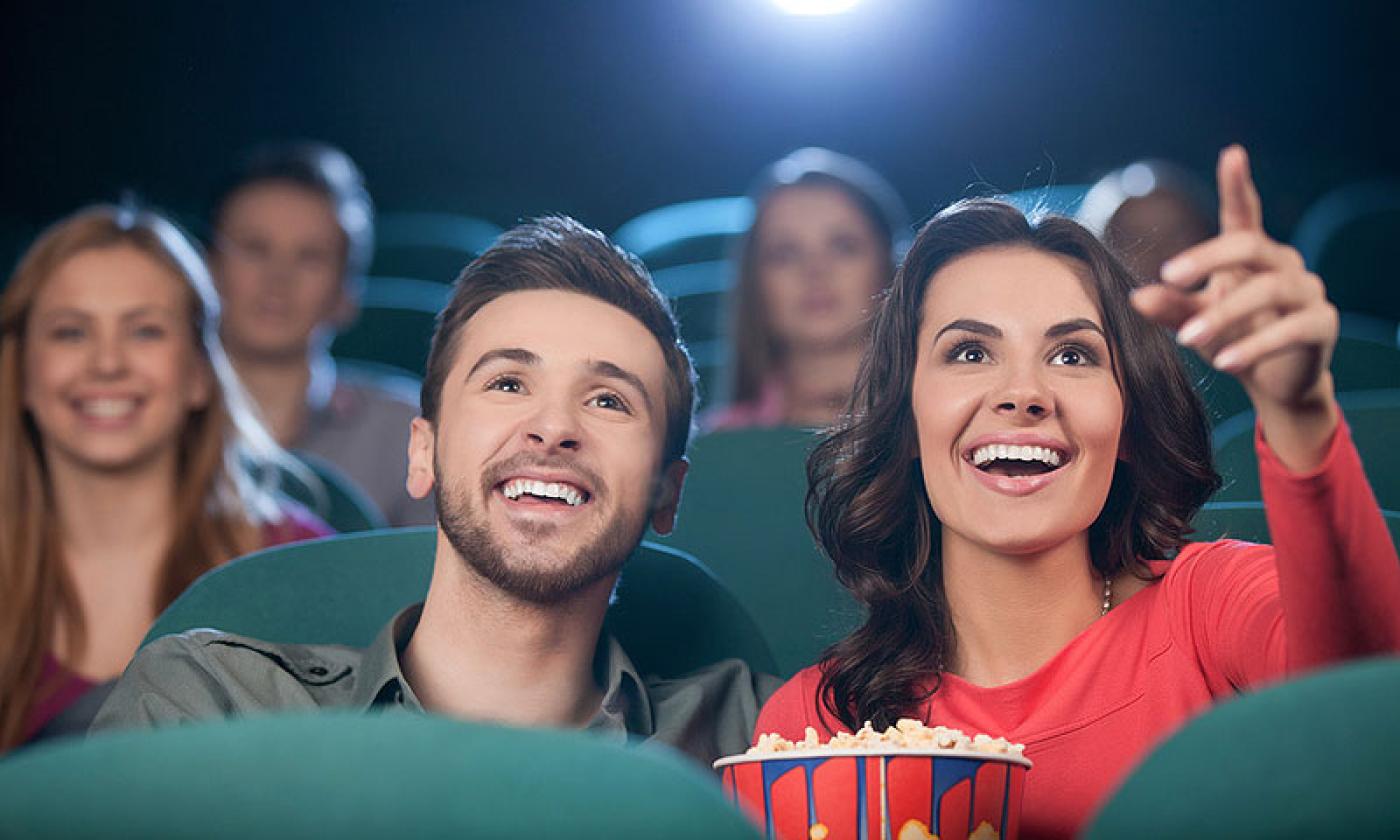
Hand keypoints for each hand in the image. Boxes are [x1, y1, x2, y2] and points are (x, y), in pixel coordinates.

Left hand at [1130, 145, 1339, 468]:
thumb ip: (1169, 307)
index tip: (1232, 153)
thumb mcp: (1194, 321)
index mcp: (1251, 255)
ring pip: (1268, 289)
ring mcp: (1308, 292)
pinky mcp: (1322, 324)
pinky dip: (1255, 346)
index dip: (1238, 184)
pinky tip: (1226, 364)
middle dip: (1207, 259)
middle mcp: (1284, 264)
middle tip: (1170, 276)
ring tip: (1188, 339)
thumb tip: (1135, 296)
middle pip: (1249, 245)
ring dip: (1224, 314)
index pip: (1245, 212)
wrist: (1273, 382)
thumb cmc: (1232, 338)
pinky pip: (1292, 329)